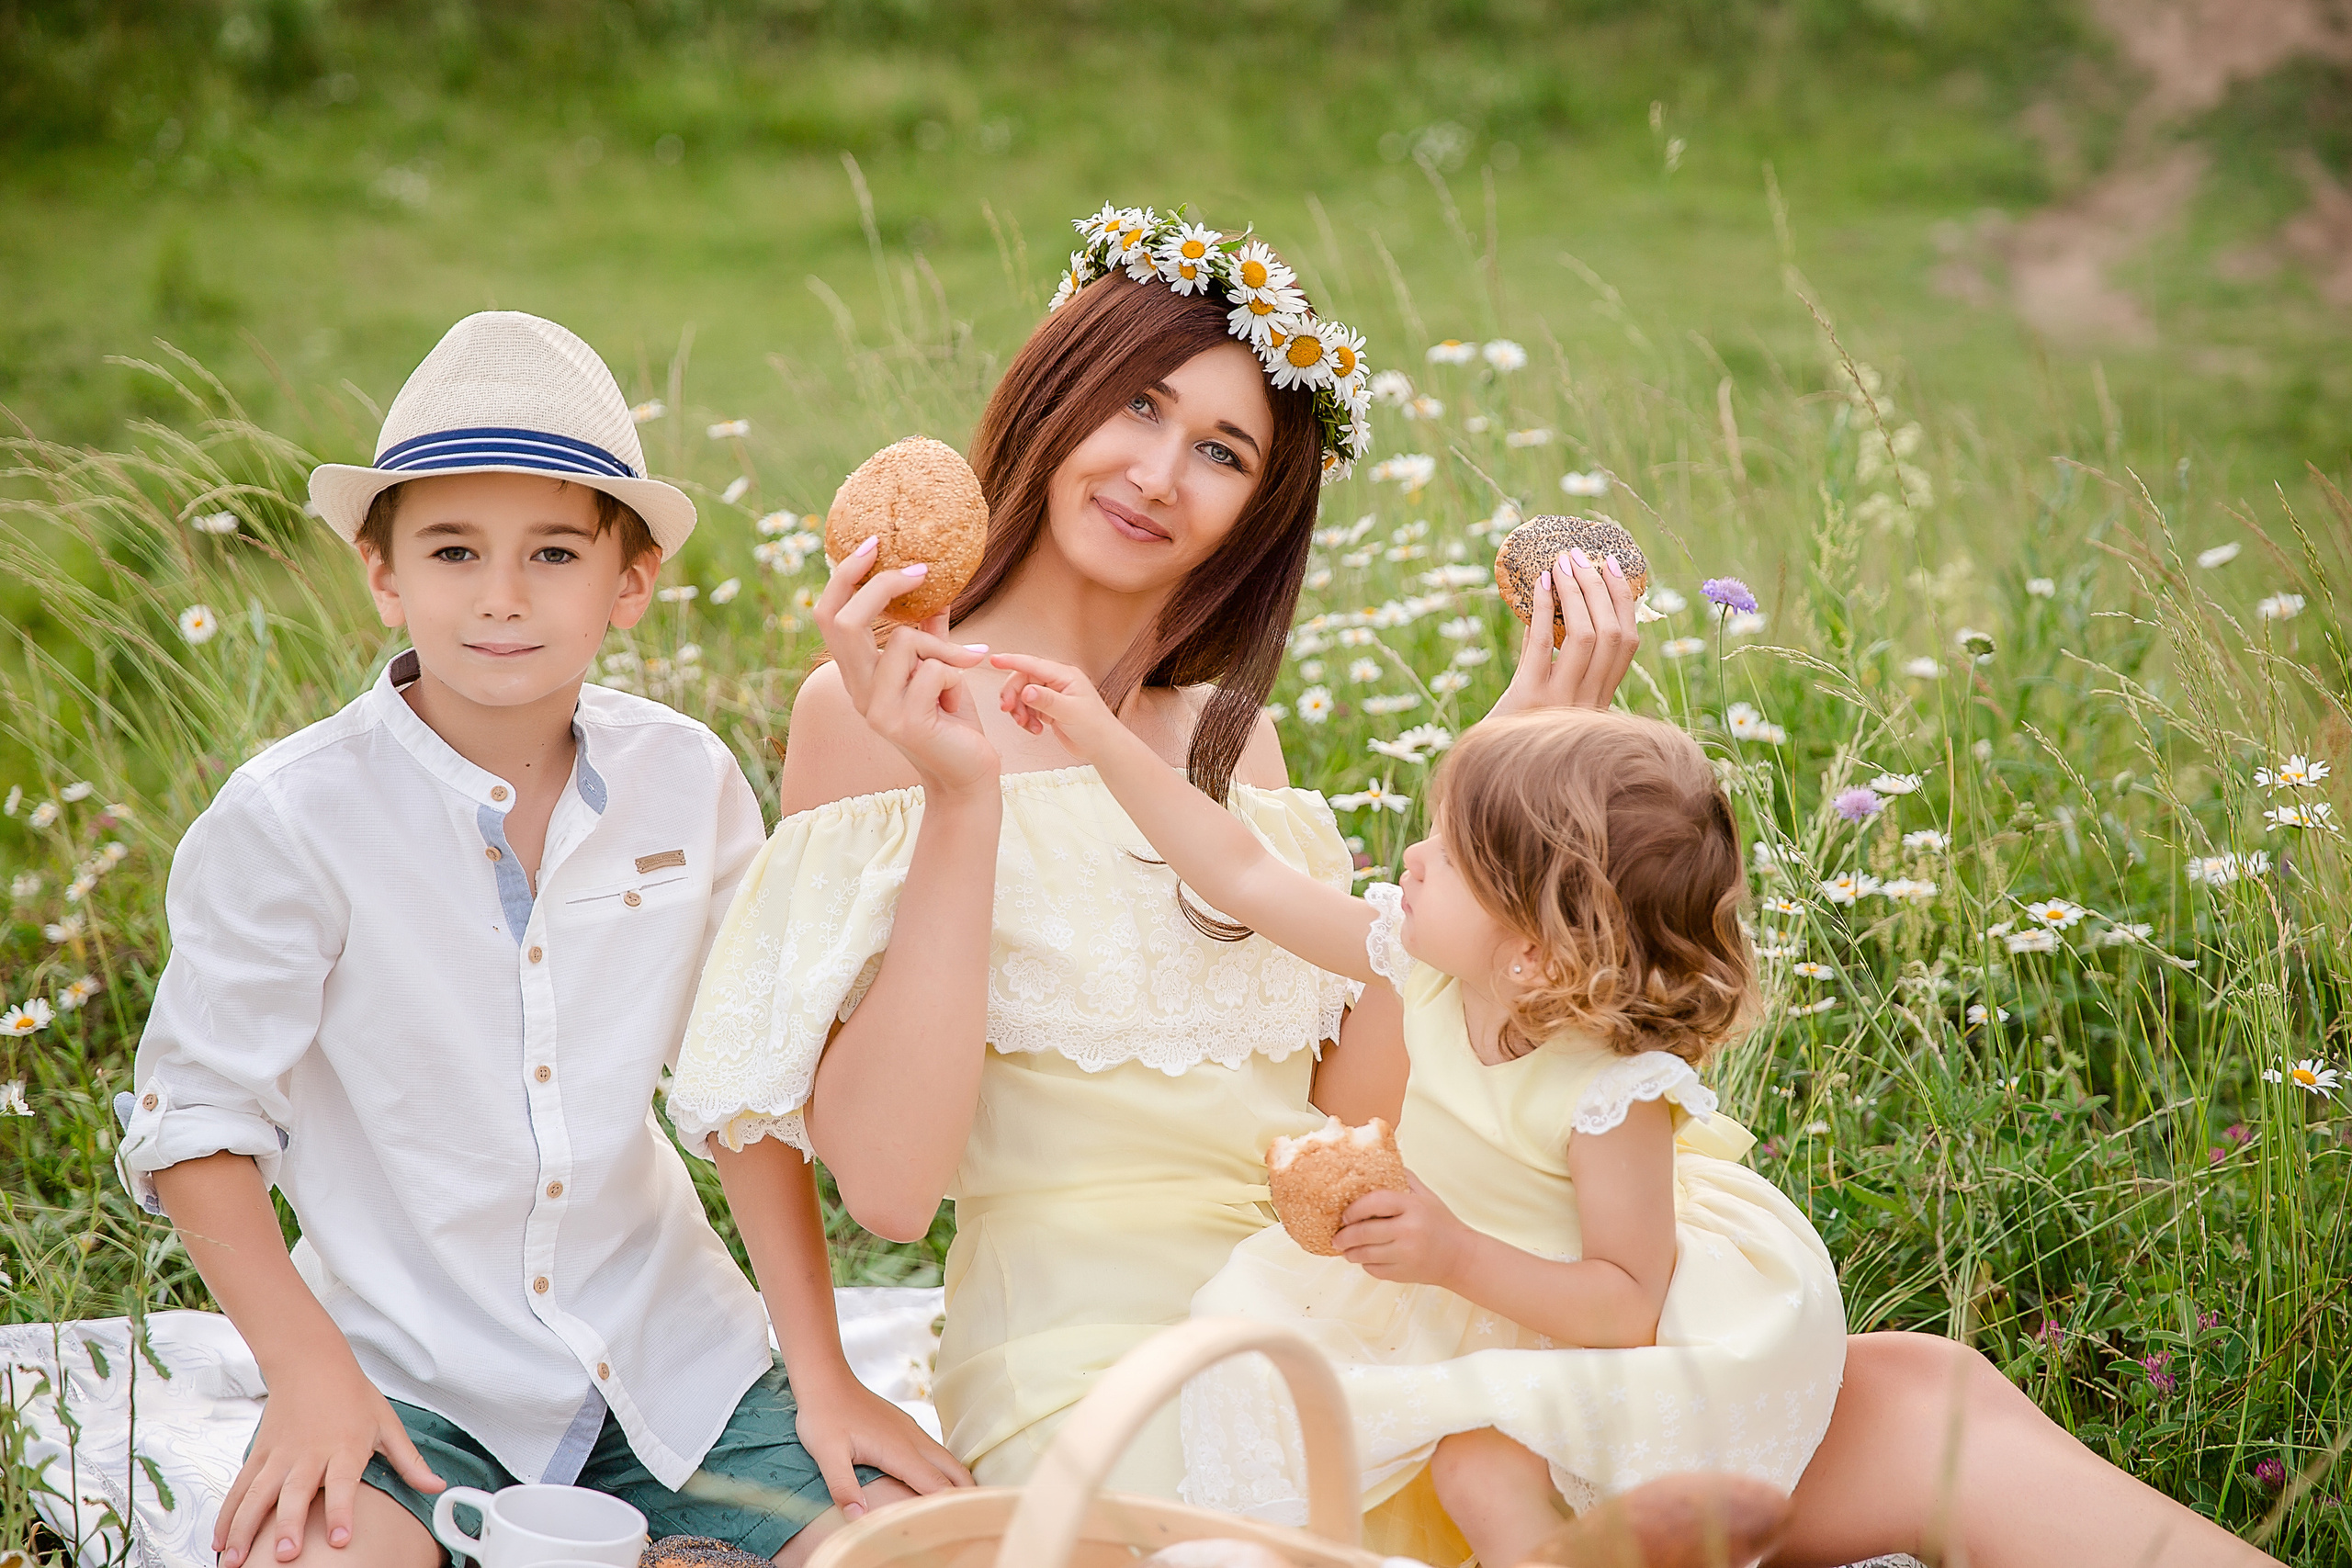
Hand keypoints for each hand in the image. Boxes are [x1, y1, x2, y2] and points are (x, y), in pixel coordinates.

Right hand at [216, 1355, 441, 1565]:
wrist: (311, 1362)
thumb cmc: (352, 1395)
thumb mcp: (387, 1424)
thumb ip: (409, 1461)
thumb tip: (437, 1486)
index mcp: (344, 1448)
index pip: (344, 1484)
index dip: (342, 1512)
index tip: (341, 1539)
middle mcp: (309, 1454)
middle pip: (296, 1493)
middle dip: (289, 1526)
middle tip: (286, 1555)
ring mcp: (279, 1455)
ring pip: (258, 1495)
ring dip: (245, 1528)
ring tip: (236, 1560)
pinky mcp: (259, 1454)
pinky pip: (240, 1488)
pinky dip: (228, 1514)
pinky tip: (220, 1541)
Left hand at [791, 1366, 973, 1519]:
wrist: (826, 1380)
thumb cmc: (824, 1416)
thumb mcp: (826, 1454)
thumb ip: (843, 1487)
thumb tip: (858, 1518)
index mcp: (899, 1450)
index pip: (935, 1483)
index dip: (951, 1504)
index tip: (966, 1520)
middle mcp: (912, 1440)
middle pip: (953, 1469)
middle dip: (967, 1492)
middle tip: (978, 1515)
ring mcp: (910, 1431)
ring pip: (946, 1458)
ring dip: (958, 1480)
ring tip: (966, 1503)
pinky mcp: (905, 1426)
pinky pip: (934, 1450)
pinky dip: (945, 1468)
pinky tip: (940, 1478)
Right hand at [815, 538, 998, 794]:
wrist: (969, 777)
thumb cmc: (953, 722)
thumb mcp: (938, 668)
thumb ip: (929, 633)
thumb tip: (932, 588)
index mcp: (858, 676)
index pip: (829, 617)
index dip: (844, 578)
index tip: (873, 544)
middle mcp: (857, 692)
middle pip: (844, 621)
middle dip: (884, 586)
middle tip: (922, 569)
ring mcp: (876, 709)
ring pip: (904, 641)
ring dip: (942, 647)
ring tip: (961, 669)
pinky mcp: (902, 721)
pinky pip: (933, 668)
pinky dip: (956, 672)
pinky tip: (961, 698)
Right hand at [987, 652, 1125, 761]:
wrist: (1103, 747)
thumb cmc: (1094, 728)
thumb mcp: (1070, 712)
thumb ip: (1046, 700)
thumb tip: (1025, 691)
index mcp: (1065, 675)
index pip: (1033, 664)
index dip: (1012, 661)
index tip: (994, 660)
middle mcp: (1058, 682)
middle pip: (1023, 679)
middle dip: (1012, 694)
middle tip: (1007, 710)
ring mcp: (1053, 695)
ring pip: (1023, 695)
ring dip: (1019, 710)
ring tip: (1027, 725)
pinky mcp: (1049, 709)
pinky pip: (1028, 708)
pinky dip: (1026, 719)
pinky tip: (1035, 730)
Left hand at [1333, 1175, 1475, 1287]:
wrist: (1460, 1257)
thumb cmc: (1440, 1222)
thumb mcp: (1426, 1195)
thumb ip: (1403, 1178)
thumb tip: (1375, 1162)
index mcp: (1413, 1206)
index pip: (1374, 1202)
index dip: (1354, 1209)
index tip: (1344, 1215)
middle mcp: (1409, 1230)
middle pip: (1364, 1232)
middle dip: (1344, 1236)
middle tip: (1336, 1237)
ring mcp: (1406, 1254)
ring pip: (1365, 1254)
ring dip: (1350, 1252)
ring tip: (1345, 1249)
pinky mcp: (1404, 1274)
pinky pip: (1374, 1269)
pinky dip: (1366, 1265)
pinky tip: (1366, 1259)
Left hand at [1490, 548, 1639, 718]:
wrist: (1491, 775)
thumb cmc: (1520, 733)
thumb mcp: (1550, 700)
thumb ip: (1560, 664)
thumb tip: (1555, 607)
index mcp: (1600, 700)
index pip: (1629, 643)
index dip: (1625, 601)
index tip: (1614, 567)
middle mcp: (1588, 701)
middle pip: (1612, 635)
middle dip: (1599, 588)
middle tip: (1580, 556)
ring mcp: (1560, 701)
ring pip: (1585, 637)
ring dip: (1575, 593)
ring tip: (1562, 564)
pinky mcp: (1528, 699)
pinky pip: (1541, 645)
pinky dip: (1542, 609)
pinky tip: (1539, 583)